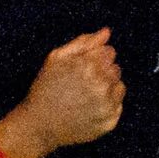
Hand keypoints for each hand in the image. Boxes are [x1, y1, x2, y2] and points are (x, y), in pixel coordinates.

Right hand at [0, 29, 125, 157]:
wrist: (39, 125)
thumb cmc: (45, 89)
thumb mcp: (56, 58)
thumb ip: (83, 42)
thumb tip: (106, 32)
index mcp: (89, 65)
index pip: (109, 52)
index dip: (96, 57)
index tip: (83, 66)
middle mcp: (101, 85)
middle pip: (116, 68)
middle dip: (102, 71)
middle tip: (82, 82)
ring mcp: (107, 105)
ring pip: (119, 86)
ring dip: (107, 87)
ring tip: (85, 95)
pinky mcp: (109, 121)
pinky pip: (118, 105)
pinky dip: (108, 104)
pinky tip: (90, 107)